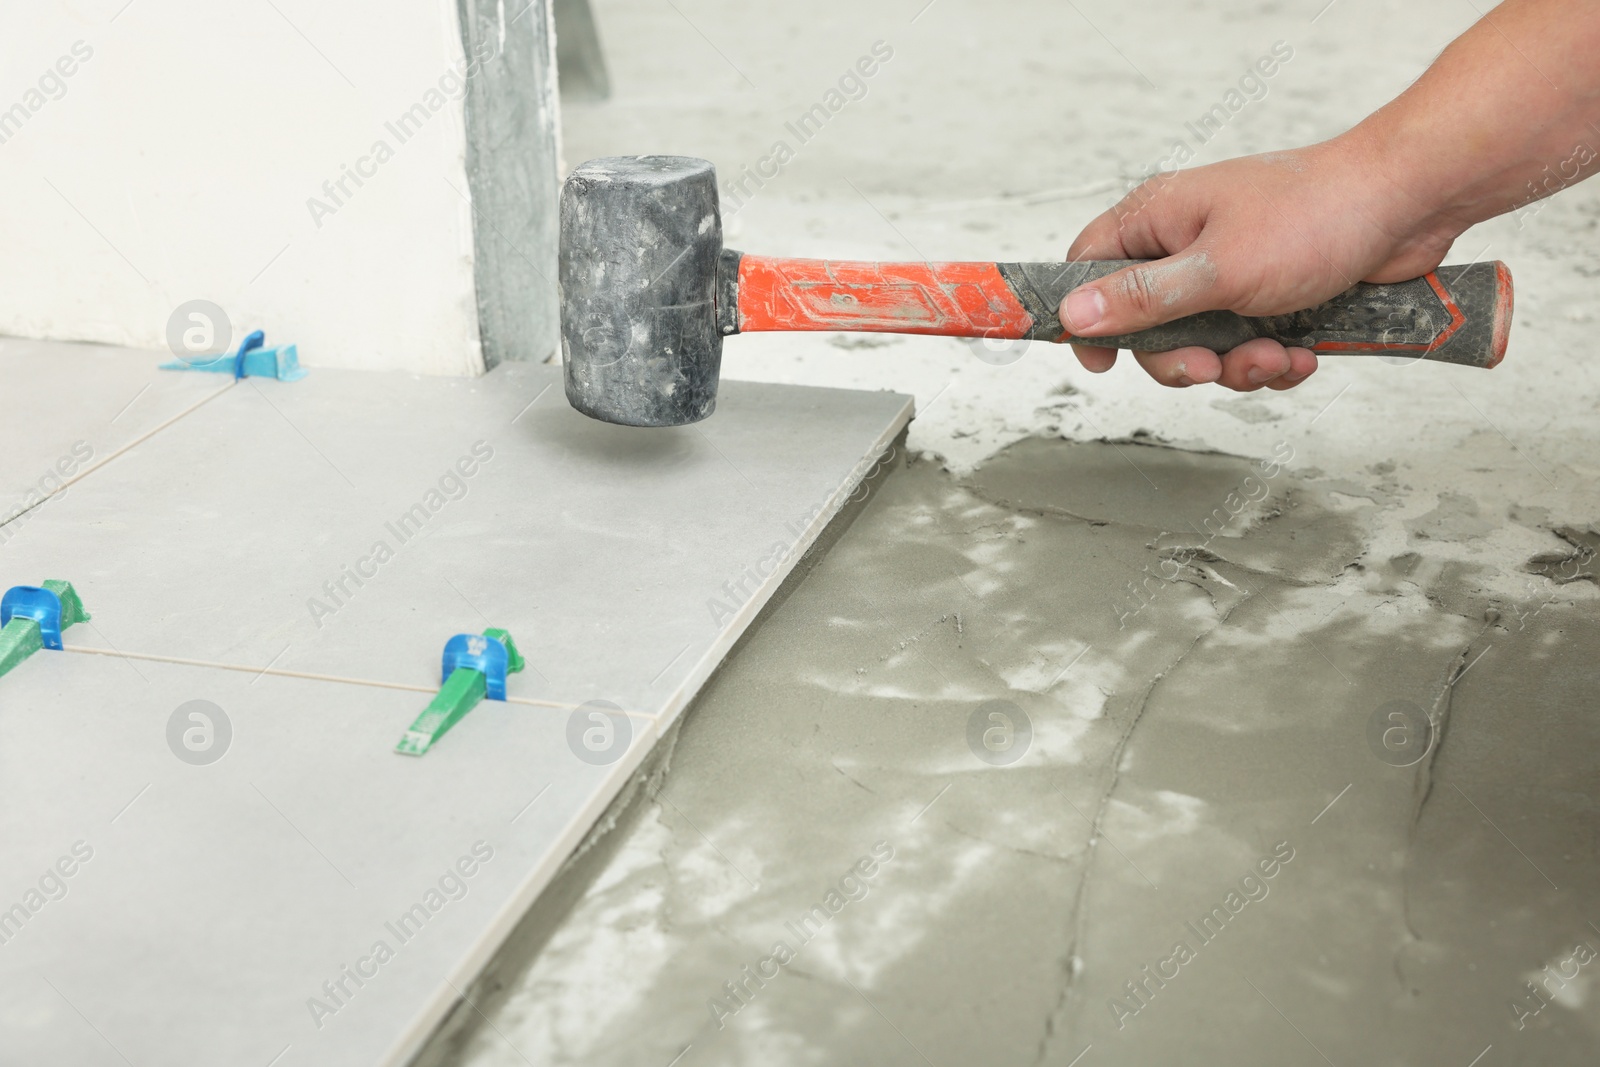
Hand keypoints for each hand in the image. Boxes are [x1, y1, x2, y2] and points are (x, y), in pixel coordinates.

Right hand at [1061, 138, 1461, 390]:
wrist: (1409, 203)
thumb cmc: (1316, 215)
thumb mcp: (1217, 269)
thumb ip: (1141, 298)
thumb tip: (1072, 315)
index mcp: (1159, 220)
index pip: (1089, 268)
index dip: (1086, 318)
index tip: (1100, 362)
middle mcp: (1187, 244)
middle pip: (1147, 325)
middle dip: (1184, 358)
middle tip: (1212, 365)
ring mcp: (1230, 271)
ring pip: (1202, 344)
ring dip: (1237, 365)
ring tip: (1276, 354)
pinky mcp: (1270, 295)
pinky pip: (1247, 346)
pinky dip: (1272, 360)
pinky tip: (1301, 353)